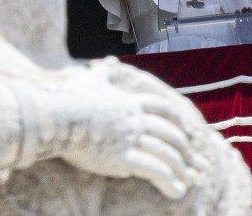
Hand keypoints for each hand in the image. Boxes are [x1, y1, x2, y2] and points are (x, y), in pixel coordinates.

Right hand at [57, 76, 206, 199]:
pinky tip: (176, 191)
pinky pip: (154, 170)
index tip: (187, 133)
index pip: (163, 109)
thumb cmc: (69, 98)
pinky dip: (169, 181)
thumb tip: (108, 61)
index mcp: (131, 102)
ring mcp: (131, 138)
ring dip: (182, 168)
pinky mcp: (122, 157)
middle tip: (196, 163)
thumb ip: (104, 72)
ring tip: (191, 181)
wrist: (55, 115)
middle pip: (170, 133)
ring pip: (166, 152)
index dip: (178, 122)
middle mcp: (136, 119)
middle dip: (186, 150)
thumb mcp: (91, 80)